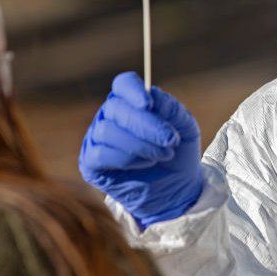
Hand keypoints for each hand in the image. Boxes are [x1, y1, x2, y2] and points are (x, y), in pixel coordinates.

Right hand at [79, 71, 202, 228]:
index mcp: (130, 101)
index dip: (133, 91)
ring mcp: (97, 139)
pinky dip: (126, 159)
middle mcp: (110, 116)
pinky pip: (101, 154)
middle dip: (145, 125)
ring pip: (108, 132)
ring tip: (164, 155)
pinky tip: (147, 163)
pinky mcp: (91, 163)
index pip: (123, 84)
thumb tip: (153, 94)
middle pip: (116, 108)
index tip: (148, 104)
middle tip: (170, 140)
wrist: (176, 190)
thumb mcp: (185, 129)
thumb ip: (172, 109)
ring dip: (140, 144)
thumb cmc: (178, 154)